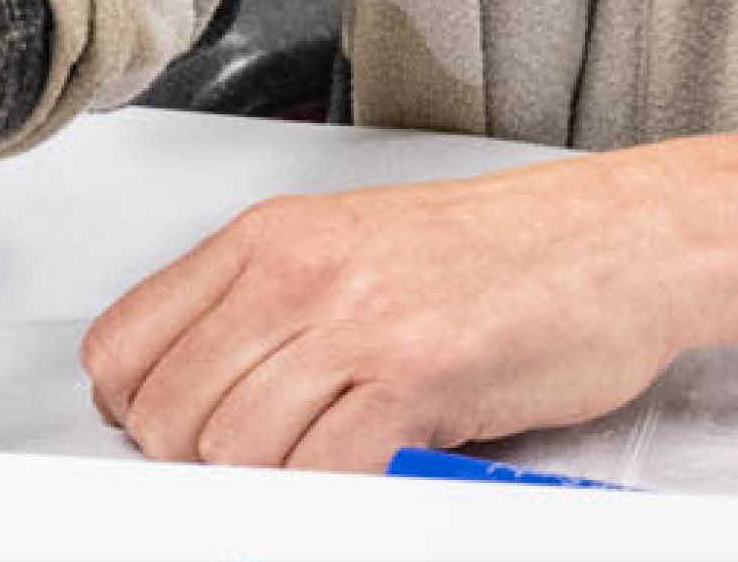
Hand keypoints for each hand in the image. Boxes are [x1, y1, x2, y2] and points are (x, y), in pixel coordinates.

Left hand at [79, 149, 698, 470]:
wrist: (613, 239)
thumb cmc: (494, 253)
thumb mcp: (350, 253)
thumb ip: (267, 312)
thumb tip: (193, 397)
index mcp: (265, 239)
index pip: (124, 344)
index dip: (133, 415)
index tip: (169, 445)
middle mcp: (294, 272)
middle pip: (168, 411)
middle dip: (194, 467)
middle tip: (251, 475)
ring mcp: (355, 321)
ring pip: (234, 447)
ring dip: (265, 486)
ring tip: (314, 476)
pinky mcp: (418, 372)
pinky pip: (325, 468)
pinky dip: (328, 497)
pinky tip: (361, 481)